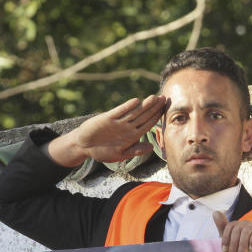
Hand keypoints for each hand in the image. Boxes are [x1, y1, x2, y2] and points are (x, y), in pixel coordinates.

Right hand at [48, 95, 167, 166]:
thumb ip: (135, 150)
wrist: (85, 146)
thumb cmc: (102, 151)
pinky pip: (119, 112)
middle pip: (143, 116)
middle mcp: (127, 127)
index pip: (148, 124)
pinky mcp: (107, 118)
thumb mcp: (120, 154)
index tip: (166, 110)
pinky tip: (136, 102)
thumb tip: (151, 147)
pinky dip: (127, 107)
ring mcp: (118, 122)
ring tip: (155, 97)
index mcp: (132, 136)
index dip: (157, 117)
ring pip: (134, 112)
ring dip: (144, 105)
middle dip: (154, 108)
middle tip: (164, 99)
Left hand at [213, 212, 251, 251]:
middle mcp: (248, 223)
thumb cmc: (248, 250)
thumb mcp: (234, 242)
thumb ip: (223, 228)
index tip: (225, 251)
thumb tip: (215, 212)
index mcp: (239, 225)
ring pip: (246, 231)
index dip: (225, 238)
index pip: (230, 226)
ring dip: (242, 245)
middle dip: (234, 244)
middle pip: (237, 229)